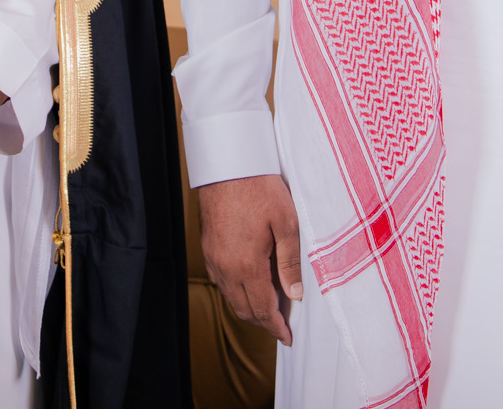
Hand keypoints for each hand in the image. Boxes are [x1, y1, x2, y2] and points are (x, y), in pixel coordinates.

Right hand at [198, 174, 302, 345]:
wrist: (228, 165)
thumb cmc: (258, 188)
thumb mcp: (286, 223)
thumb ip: (290, 262)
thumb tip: (295, 294)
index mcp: (247, 264)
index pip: (263, 309)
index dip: (276, 327)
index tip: (287, 338)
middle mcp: (226, 267)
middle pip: (244, 309)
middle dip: (264, 322)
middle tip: (281, 326)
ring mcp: (214, 258)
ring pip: (231, 298)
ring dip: (249, 308)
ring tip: (269, 308)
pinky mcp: (208, 248)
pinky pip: (222, 282)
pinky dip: (237, 292)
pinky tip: (250, 285)